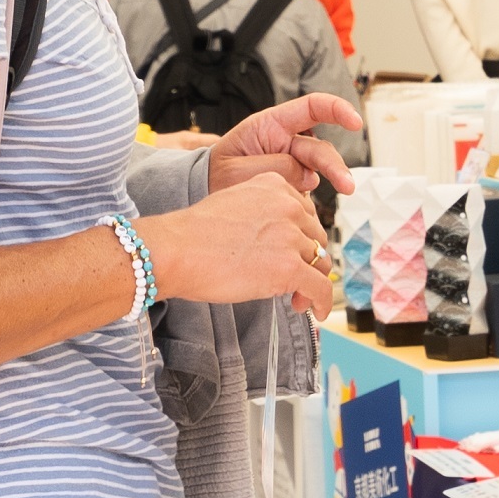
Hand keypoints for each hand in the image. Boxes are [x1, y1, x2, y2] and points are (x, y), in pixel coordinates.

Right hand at [136, 174, 341, 315]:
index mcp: (275, 185)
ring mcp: (291, 236)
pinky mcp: (289, 267)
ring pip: (321, 262)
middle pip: (316, 238)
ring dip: (312, 282)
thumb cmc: (193, 234)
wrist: (176, 250)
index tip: (293, 254)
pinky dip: (321, 302)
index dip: (301, 239)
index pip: (305, 214)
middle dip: (308, 261)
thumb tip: (276, 243)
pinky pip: (321, 286)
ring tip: (298, 298)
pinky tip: (315, 311)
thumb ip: (262, 214)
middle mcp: (288, 206)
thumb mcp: (234, 204)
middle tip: (295, 281)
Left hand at [205, 93, 358, 201]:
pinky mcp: (294, 179)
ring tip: (335, 197)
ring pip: (318, 168)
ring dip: (328, 180)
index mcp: (270, 125)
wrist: (206, 190)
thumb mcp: (236, 171)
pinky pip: (308, 186)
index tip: (356, 122)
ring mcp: (292, 160)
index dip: (336, 110)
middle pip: (319, 147)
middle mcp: (285, 139)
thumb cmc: (216, 174)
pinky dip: (307, 197)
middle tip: (347, 186)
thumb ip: (272, 168)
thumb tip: (307, 174)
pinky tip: (297, 209)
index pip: (310, 107)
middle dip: (336, 165)